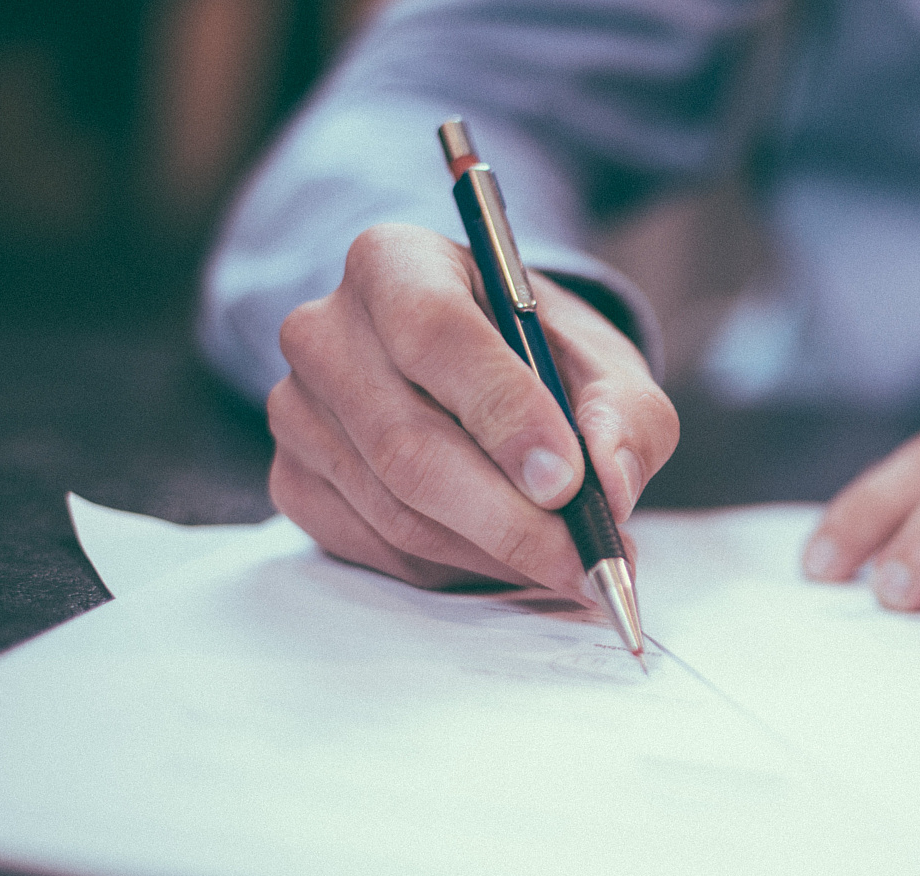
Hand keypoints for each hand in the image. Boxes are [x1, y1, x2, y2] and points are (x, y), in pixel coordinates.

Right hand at [267, 223, 676, 595]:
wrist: (480, 373)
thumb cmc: (540, 357)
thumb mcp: (604, 363)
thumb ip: (625, 414)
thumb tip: (611, 485)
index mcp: (395, 262)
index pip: (434, 333)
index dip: (503, 413)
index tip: (567, 481)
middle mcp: (325, 331)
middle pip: (407, 443)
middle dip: (510, 519)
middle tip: (586, 560)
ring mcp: (297, 411)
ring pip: (397, 511)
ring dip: (494, 553)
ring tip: (568, 563)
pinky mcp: (294, 481)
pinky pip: (378, 549)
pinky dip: (456, 568)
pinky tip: (508, 557)